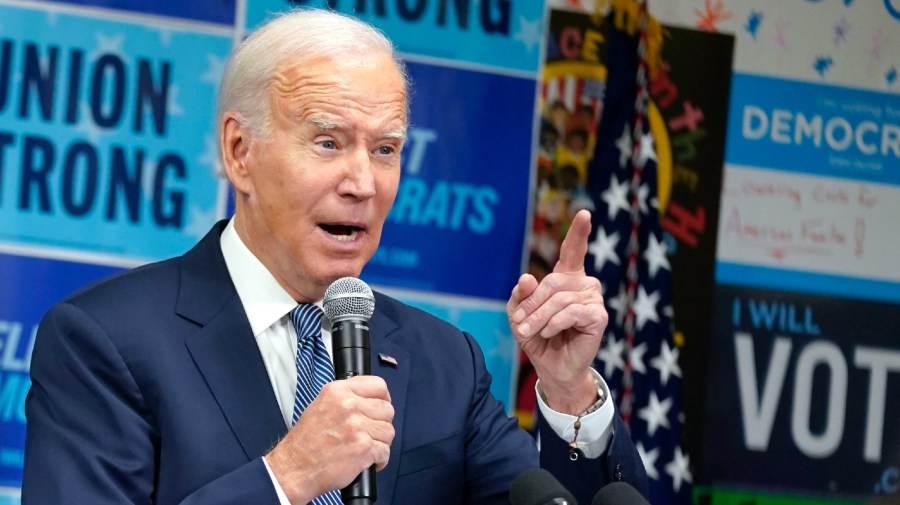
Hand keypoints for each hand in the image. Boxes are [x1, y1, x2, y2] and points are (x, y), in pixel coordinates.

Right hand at [265, 376, 394, 503]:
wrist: (294, 468)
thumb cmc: (305, 442)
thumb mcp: (320, 405)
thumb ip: (345, 398)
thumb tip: (369, 399)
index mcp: (338, 391)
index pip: (378, 385)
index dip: (383, 398)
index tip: (381, 406)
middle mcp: (348, 405)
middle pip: (387, 409)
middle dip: (381, 423)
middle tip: (369, 432)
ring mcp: (357, 426)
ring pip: (388, 431)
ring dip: (380, 442)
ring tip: (364, 447)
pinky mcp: (364, 448)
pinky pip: (385, 452)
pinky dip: (379, 460)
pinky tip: (366, 461)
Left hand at [507, 210, 606, 413]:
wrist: (551, 366)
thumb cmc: (537, 337)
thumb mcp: (519, 314)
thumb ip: (521, 295)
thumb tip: (527, 278)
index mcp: (566, 278)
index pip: (573, 250)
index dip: (578, 231)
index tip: (584, 213)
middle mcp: (583, 284)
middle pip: (552, 282)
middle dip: (532, 304)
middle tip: (519, 324)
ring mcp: (593, 299)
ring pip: (560, 300)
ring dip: (539, 317)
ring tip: (529, 331)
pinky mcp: (599, 316)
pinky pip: (572, 312)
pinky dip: (555, 323)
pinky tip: (550, 332)